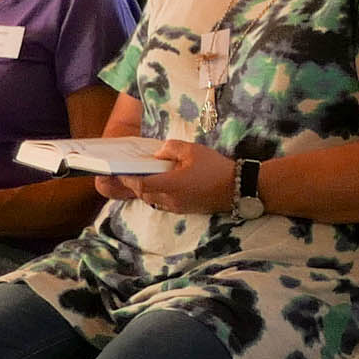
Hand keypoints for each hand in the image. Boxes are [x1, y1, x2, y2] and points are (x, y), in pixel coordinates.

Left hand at [94, 139, 235, 211]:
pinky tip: (165, 183)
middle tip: (131, 172)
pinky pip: (163, 203)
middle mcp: (170, 199)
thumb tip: (158, 153)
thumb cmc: (214, 167)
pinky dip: (158, 194)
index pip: (140, 185)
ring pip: (153, 200)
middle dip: (136, 184)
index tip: (121, 171)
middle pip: (144, 194)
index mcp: (170, 185)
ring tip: (148, 176)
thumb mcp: (193, 150)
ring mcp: (177, 207)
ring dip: (147, 190)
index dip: (128, 179)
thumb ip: (171, 148)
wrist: (237, 187)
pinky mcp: (184, 210)